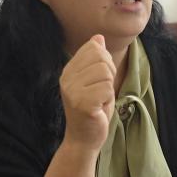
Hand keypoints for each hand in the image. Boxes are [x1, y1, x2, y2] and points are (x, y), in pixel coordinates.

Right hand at [59, 35, 115, 152]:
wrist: (84, 139)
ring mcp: (72, 91)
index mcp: (68, 70)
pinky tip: (99, 108)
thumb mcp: (95, 81)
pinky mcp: (81, 103)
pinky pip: (107, 89)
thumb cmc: (93, 110)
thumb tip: (98, 37)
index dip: (106, 62)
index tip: (100, 80)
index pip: (94, 48)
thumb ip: (96, 60)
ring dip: (109, 89)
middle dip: (110, 74)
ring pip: (105, 73)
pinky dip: (109, 99)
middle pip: (101, 58)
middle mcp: (66, 78)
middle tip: (102, 92)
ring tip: (99, 101)